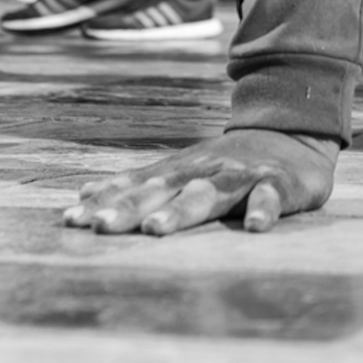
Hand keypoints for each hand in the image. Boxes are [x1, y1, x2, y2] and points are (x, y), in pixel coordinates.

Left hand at [62, 126, 337, 235]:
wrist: (292, 133)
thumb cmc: (226, 164)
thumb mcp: (180, 170)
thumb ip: (137, 185)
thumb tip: (83, 196)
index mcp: (178, 171)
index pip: (135, 187)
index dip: (104, 204)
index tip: (71, 222)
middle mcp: (204, 171)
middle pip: (163, 190)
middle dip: (130, 209)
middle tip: (101, 229)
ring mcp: (241, 175)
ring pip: (208, 193)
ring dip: (181, 210)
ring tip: (156, 229)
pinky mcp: (279, 183)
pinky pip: (270, 196)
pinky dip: (262, 210)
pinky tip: (252, 228)